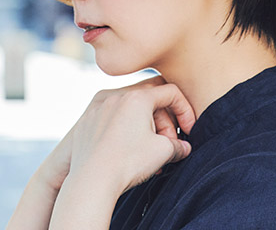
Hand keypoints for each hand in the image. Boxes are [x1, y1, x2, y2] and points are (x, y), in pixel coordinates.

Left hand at [67, 75, 195, 193]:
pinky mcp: (87, 121)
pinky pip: (111, 118)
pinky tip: (127, 150)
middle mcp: (115, 96)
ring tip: (149, 150)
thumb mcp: (163, 152)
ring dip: (145, 126)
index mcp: (136, 98)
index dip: (185, 110)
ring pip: (130, 109)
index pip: (170, 92)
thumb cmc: (128, 163)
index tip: (188, 131)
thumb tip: (183, 148)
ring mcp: (98, 107)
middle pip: (150, 100)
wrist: (91, 181)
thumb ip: (178, 145)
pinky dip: (124, 129)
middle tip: (168, 143)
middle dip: (165, 121)